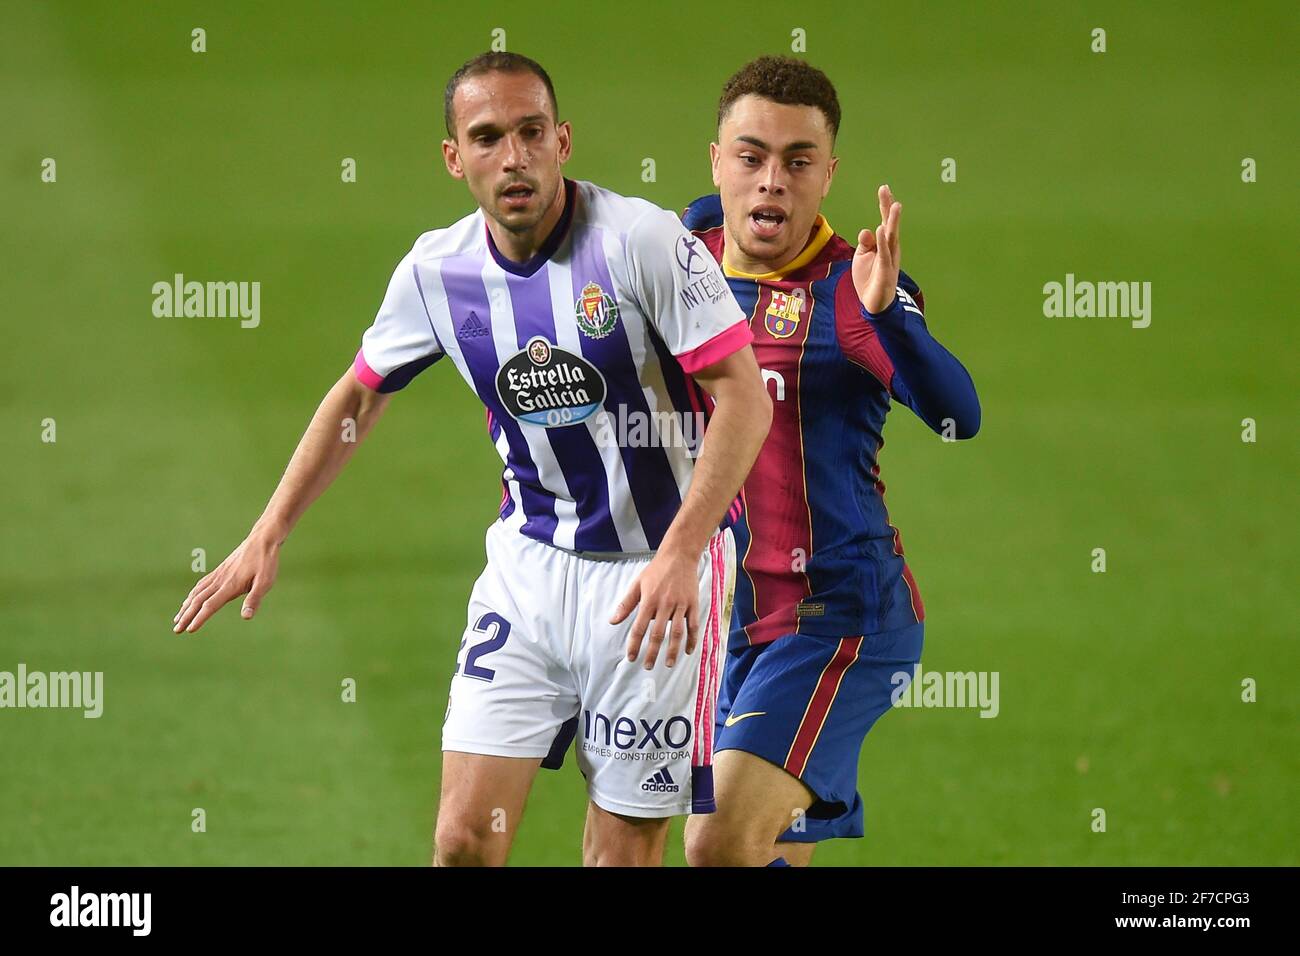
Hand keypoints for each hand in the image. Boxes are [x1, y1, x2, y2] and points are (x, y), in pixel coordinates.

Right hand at [173, 528, 281, 632]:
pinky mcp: (220, 570)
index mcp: (230, 586)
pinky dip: (192, 594)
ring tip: (177, 618)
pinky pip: (201, 584)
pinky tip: (190, 599)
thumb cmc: (266, 562)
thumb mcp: (265, 582)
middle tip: (176, 630)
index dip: (199, 618)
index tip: (189, 630)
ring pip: (197, 592)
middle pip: (198, 601)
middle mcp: (220, 581)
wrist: (262, 539)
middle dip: (186, 616)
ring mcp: (218, 574)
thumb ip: (254, 600)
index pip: (210, 606)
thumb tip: (245, 617)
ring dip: (186, 607)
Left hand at [611, 548, 700, 668]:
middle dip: (652, 653)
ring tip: (667, 664)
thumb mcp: (637, 584)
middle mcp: (665, 605)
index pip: (639, 628)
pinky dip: (692, 639)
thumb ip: (626, 604)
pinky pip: (693, 625)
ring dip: (672, 650)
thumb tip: (613, 621)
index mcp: (649, 601)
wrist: (679, 555)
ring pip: (677, 633)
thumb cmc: (656, 570)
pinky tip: (688, 651)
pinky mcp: (693, 604)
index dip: (635, 645)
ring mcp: (680, 605)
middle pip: (657, 634)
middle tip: (647, 666)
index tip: (631, 658)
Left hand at [852, 184, 902, 314]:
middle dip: (888, 207)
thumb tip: (867, 230)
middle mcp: (890, 248)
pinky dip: (882, 242)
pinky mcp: (885, 270)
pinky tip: (881, 229)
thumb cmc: (869, 278)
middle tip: (886, 189)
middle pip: (889, 224)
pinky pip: (884, 254)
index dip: (884, 205)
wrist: (874, 303)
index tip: (884, 188)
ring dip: (892, 221)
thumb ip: (865, 243)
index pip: (884, 220)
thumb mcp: (862, 257)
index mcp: (884, 243)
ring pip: (891, 236)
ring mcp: (889, 258)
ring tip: (894, 205)